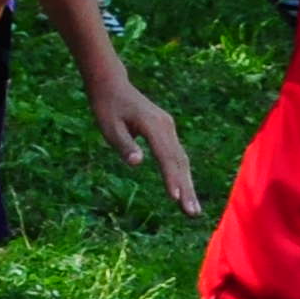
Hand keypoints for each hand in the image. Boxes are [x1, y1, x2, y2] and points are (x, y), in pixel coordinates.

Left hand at [94, 70, 199, 215]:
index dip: (170, 178)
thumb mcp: (109, 126)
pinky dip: (181, 174)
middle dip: (186, 189)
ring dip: (187, 185)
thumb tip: (137, 163)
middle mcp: (166, 126)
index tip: (175, 198)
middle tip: (192, 213)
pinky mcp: (166, 131)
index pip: (165, 156)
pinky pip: (177, 155)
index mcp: (153, 125)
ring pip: (181, 160)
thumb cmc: (107, 107)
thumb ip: (124, 144)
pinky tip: (184, 191)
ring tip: (192, 210)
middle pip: (179, 161)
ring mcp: (168, 128)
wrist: (112, 84)